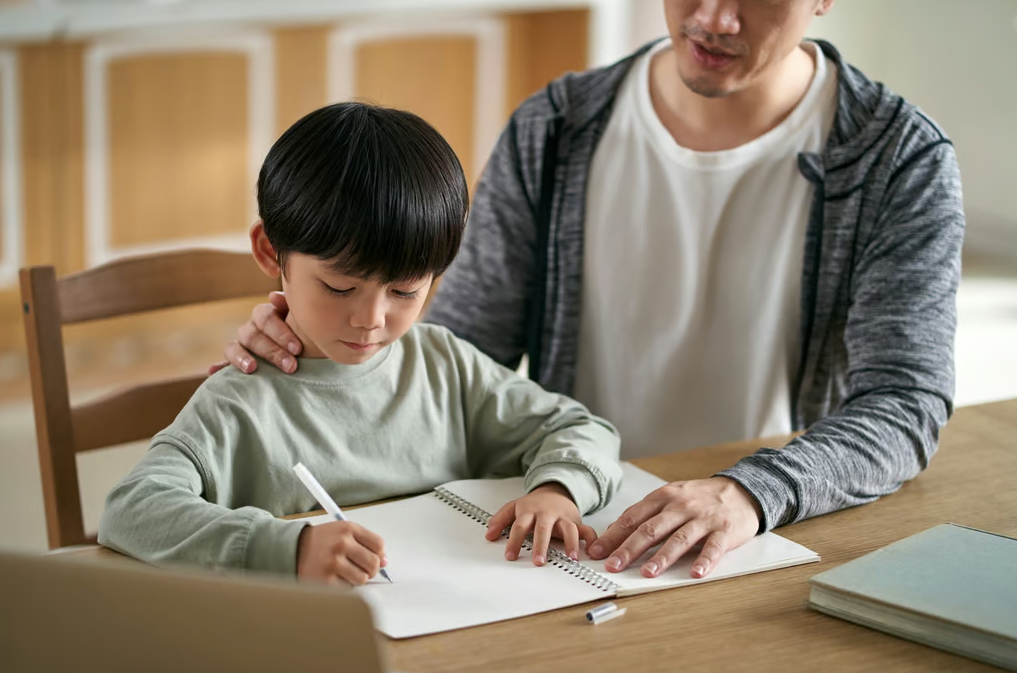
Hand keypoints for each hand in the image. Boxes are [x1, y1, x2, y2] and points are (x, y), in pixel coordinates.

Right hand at [209, 291, 301, 375]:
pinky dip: (218, 368)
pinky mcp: (236, 363)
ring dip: (242, 358)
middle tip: (290, 366)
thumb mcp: (303, 320)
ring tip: (252, 368)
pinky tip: (213, 371)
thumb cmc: (307, 335)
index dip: (281, 333)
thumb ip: (290, 306)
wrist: (307, 353)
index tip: (297, 349)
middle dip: (272, 351)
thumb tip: (273, 296)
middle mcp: (250, 328)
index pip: (266, 318)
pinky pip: (224, 364)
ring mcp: (241, 346)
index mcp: (265, 315)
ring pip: (233, 348)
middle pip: (252, 336)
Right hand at [296, 521, 386, 585]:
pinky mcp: (326, 580)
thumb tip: (385, 561)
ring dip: (357, 579)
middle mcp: (342, 543)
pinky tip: (335, 577)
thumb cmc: (322, 542)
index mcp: (348, 528)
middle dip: (372, 570)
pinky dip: (344, 586)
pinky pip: (348, 589)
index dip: (380, 554)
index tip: (375, 558)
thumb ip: (365, 543)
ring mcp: (333, 562)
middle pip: (374, 563)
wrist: (293, 549)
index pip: (378, 545)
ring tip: (345, 572)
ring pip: (363, 579)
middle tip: (363, 569)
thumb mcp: (343, 532)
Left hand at [485, 483, 596, 565]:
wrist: (555, 491)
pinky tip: (592, 551)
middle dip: (541, 545)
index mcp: (529, 510)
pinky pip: (587, 530)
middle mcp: (547, 514)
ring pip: (568, 529)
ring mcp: (563, 517)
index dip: (514, 541)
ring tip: (570, 558)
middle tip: (538, 561)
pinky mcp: (576, 521)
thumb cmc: (533, 505)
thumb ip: (500, 520)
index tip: (510, 557)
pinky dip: (591, 539)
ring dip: (570, 543)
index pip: (520, 526)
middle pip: (543, 528)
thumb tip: (489, 536)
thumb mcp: (514, 507)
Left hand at [587, 477, 761, 578]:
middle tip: (613, 566)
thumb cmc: (700, 498)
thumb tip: (613, 531)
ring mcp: (703, 518)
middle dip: (629, 548)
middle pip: (651, 529)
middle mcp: (681, 506)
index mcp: (663, 497)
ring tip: (647, 573)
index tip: (597, 552)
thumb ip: (644, 514)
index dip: (613, 536)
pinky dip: (705, 561)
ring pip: (679, 539)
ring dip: (662, 557)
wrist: (741, 490)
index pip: (632, 518)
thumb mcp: (670, 497)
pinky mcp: (725, 530)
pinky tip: (695, 573)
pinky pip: (713, 548)